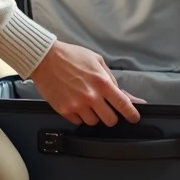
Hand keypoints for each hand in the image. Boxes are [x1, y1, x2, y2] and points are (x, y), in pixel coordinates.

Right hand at [29, 42, 143, 125]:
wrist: (45, 59)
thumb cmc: (71, 56)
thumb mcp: (96, 61)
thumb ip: (111, 79)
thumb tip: (126, 94)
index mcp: (102, 82)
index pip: (123, 104)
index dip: (131, 114)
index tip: (134, 117)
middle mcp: (91, 96)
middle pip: (110, 120)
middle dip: (110, 115)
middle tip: (106, 108)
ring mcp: (77, 105)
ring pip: (94, 122)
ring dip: (93, 115)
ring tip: (86, 102)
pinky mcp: (65, 110)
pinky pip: (78, 121)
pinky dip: (79, 115)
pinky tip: (75, 103)